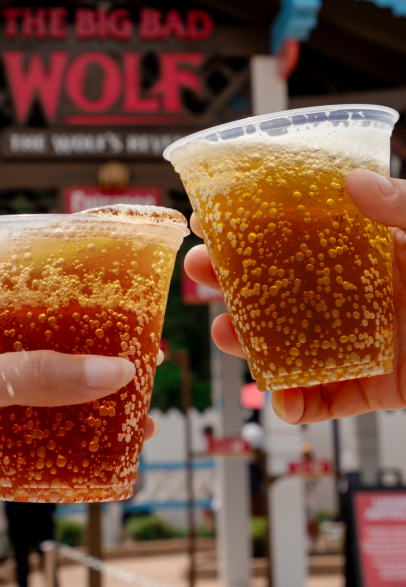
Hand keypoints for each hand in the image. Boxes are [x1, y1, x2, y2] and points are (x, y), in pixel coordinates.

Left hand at [0, 310, 158, 519]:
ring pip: (62, 408)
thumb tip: (113, 371)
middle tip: (149, 369)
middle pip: (61, 361)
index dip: (89, 313)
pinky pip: (50, 451)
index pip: (43, 310)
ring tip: (144, 418)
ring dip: (103, 413)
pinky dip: (84, 453)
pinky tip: (114, 453)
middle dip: (105, 367)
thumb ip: (36, 375)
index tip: (132, 317)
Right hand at [184, 169, 405, 424]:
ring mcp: (362, 339)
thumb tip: (353, 181)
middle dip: (234, 281)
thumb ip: (403, 206)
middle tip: (200, 274)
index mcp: (370, 248)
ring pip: (292, 341)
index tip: (212, 217)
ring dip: (252, 342)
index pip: (298, 230)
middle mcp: (358, 292)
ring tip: (226, 334)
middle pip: (281, 285)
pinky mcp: (375, 386)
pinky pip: (327, 397)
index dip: (252, 223)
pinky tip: (283, 400)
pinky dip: (298, 405)